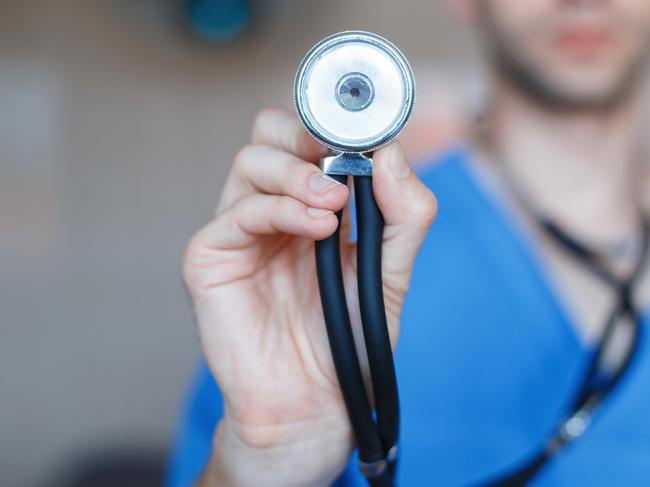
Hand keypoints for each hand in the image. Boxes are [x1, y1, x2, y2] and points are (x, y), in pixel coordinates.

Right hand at [183, 108, 437, 485]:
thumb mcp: (392, 269)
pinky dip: (281, 210)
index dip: (335, 127)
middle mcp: (270, 209)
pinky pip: (238, 213)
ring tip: (335, 205)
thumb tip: (390, 153)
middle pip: (269, 134)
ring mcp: (239, 231)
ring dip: (298, 174)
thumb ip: (402, 213)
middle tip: (341, 159)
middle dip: (307, 137)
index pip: (308, 139)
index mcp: (308, 204)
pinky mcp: (211, 258)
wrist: (315, 401)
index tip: (369, 137)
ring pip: (252, 162)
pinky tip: (317, 228)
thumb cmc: (348, 337)